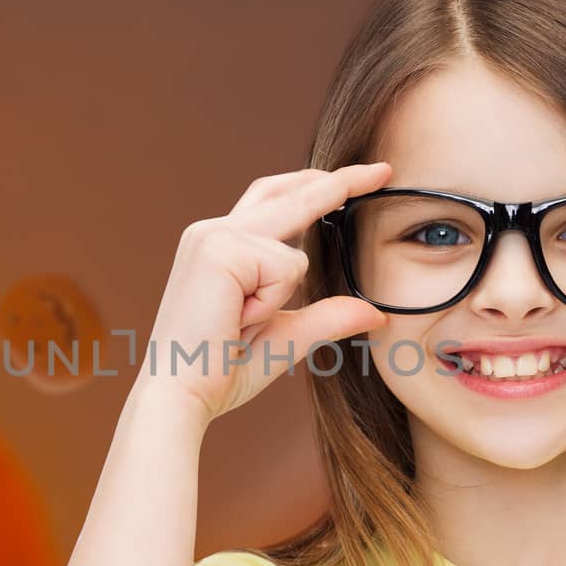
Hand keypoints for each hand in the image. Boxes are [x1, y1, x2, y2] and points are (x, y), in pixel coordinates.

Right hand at [134, 162, 393, 422]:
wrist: (180, 394)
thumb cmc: (220, 370)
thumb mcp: (285, 337)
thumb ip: (328, 317)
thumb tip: (377, 314)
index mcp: (221, 246)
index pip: (276, 199)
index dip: (318, 185)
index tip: (364, 174)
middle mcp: (213, 231)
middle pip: (289, 193)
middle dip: (341, 183)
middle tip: (384, 170)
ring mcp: (213, 236)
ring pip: (293, 253)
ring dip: (279, 297)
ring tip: (239, 324)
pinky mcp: (219, 248)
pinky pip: (284, 268)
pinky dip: (271, 302)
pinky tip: (237, 319)